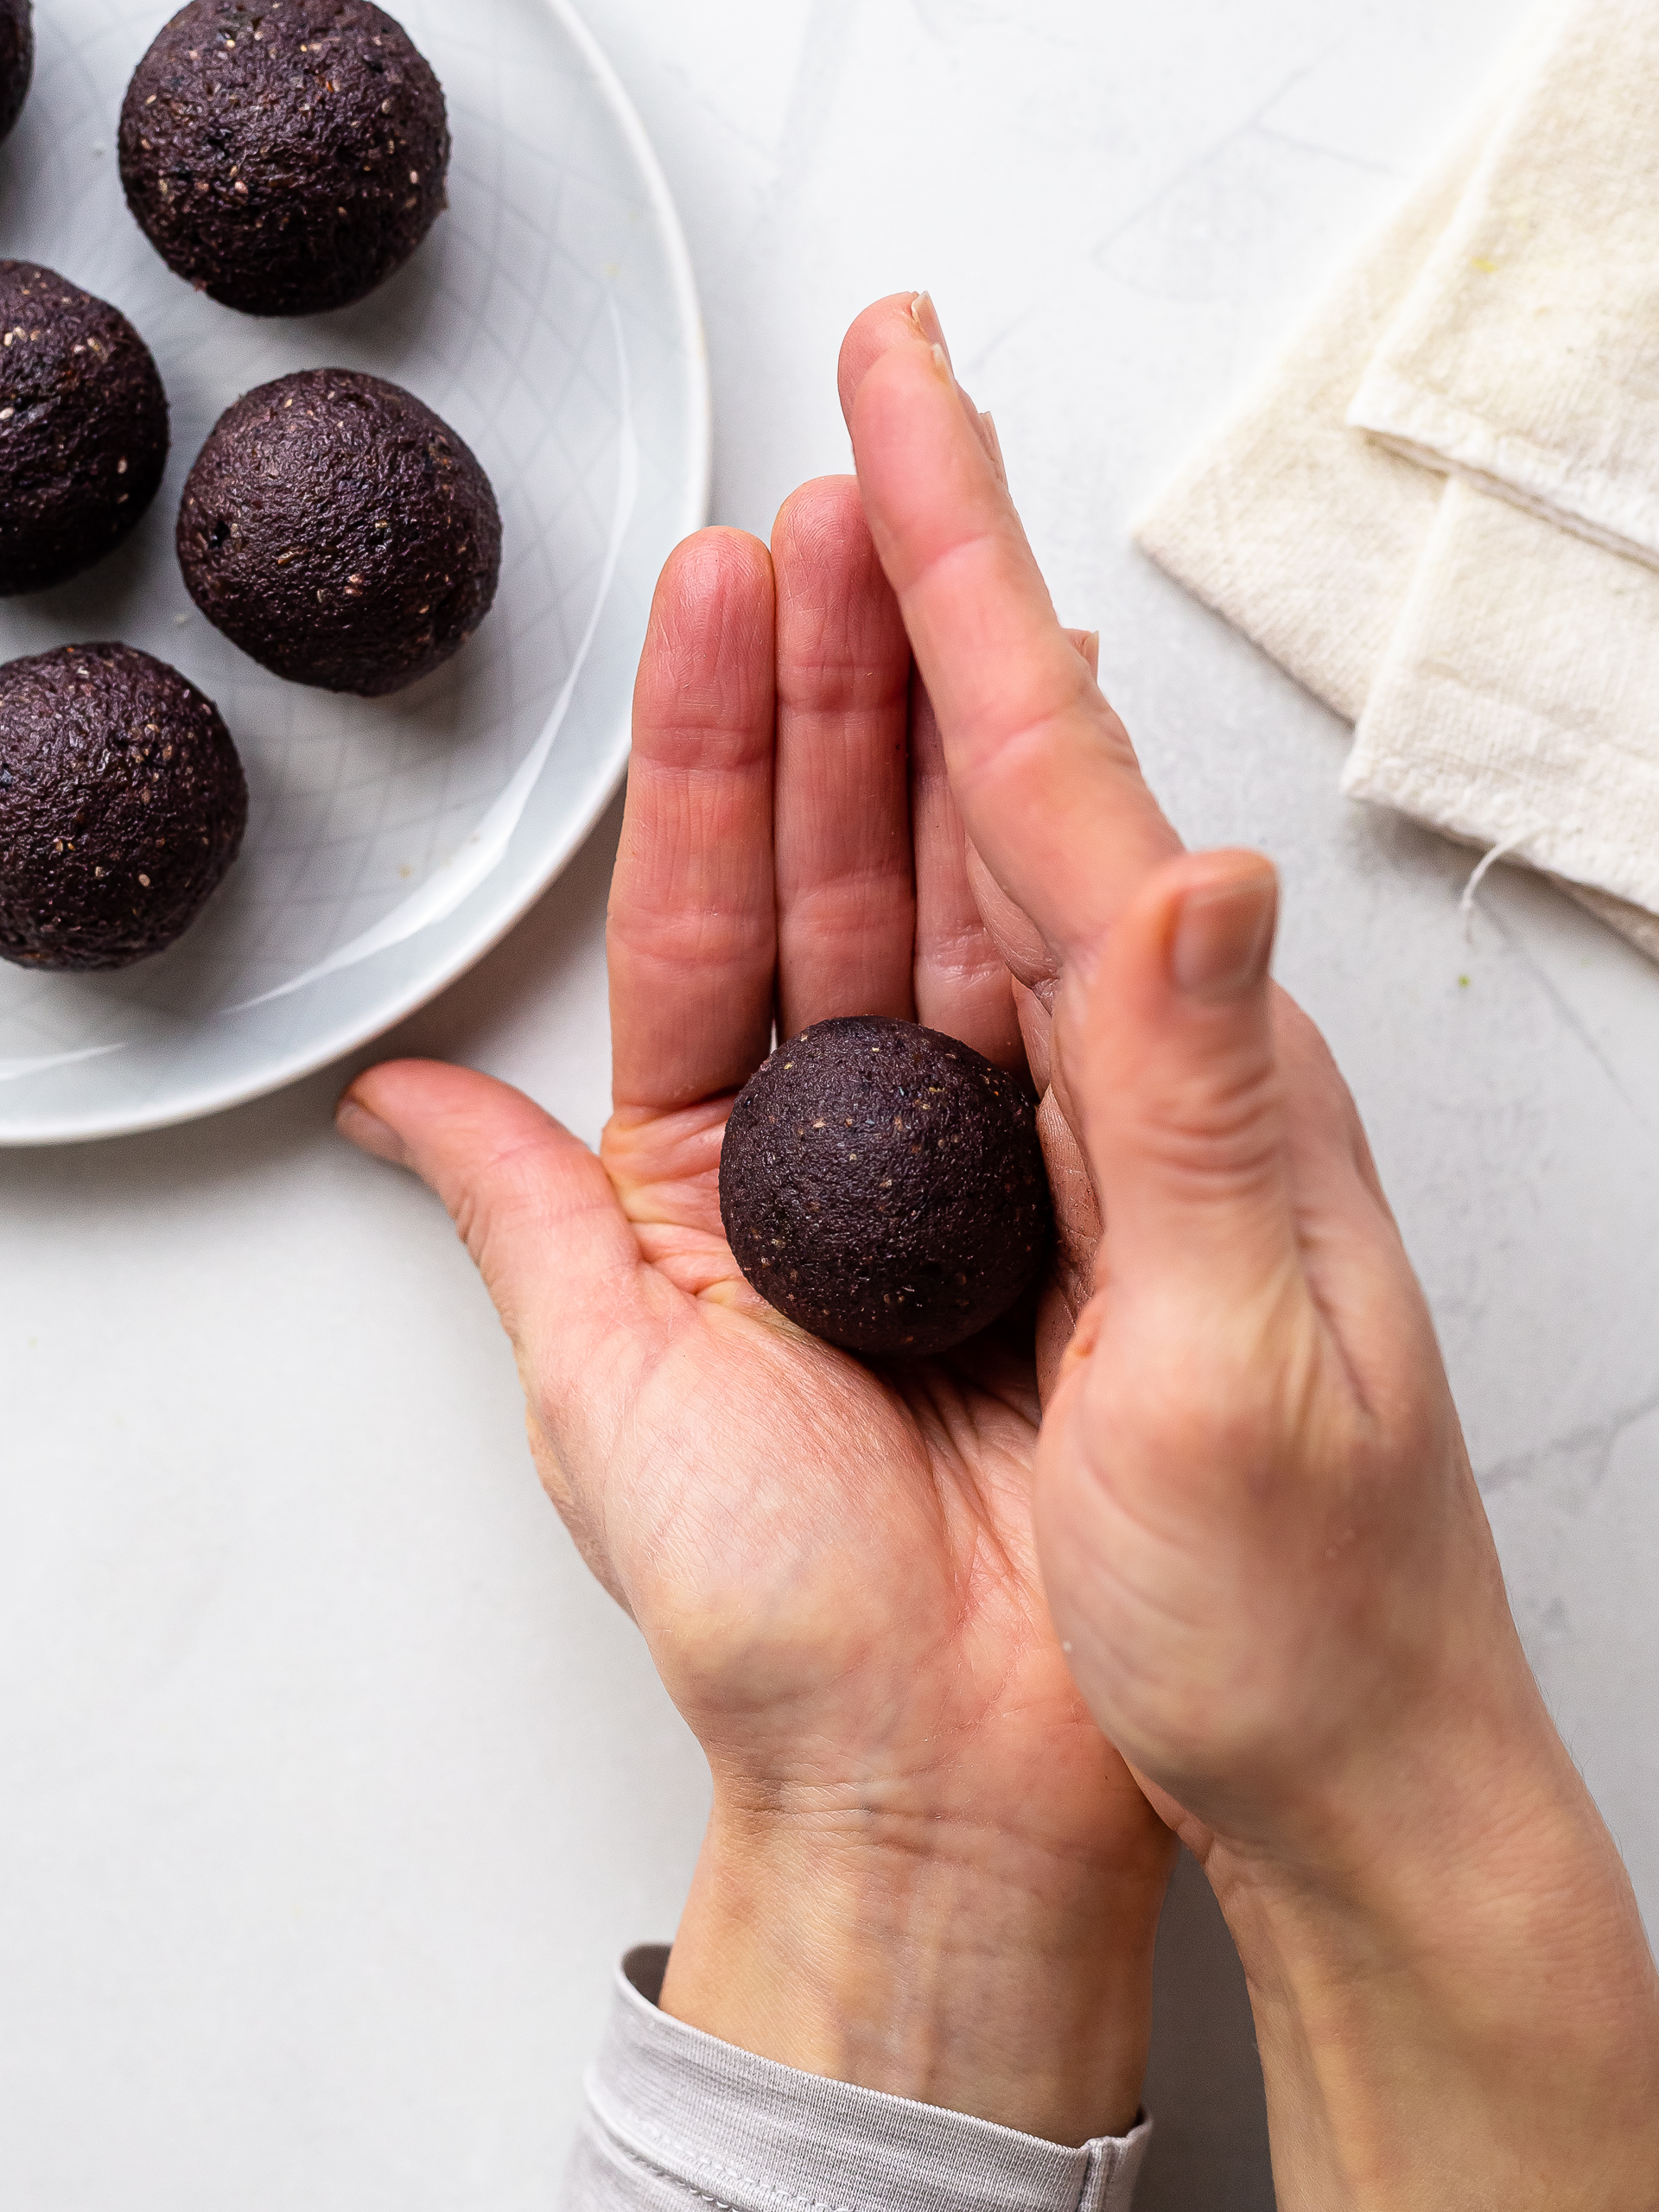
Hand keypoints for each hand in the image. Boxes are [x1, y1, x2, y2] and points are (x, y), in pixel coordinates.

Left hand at [336, 299, 1174, 2147]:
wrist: (945, 1772)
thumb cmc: (770, 1615)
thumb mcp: (603, 1394)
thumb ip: (520, 1218)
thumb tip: (396, 1098)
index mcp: (698, 1169)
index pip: (694, 914)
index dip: (706, 747)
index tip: (721, 589)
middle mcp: (833, 1141)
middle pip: (824, 874)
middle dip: (828, 687)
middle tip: (840, 503)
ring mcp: (967, 1156)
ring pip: (940, 908)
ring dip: (934, 736)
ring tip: (927, 553)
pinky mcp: (1083, 1198)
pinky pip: (1064, 1020)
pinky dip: (1059, 883)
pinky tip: (1057, 745)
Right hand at [846, 303, 1658, 2204]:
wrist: (1323, 1765)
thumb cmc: (1296, 1607)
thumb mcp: (1247, 1378)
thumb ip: (1207, 1121)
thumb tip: (1197, 867)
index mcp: (1197, 1080)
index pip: (1057, 778)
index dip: (958, 577)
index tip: (893, 410)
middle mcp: (1138, 1075)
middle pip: (996, 783)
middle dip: (907, 586)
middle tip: (847, 413)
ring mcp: (1069, 1137)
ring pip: (947, 871)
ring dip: (866, 707)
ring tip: (794, 565)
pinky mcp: (1009, 1211)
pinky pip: (920, 1002)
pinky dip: (861, 878)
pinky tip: (839, 818)